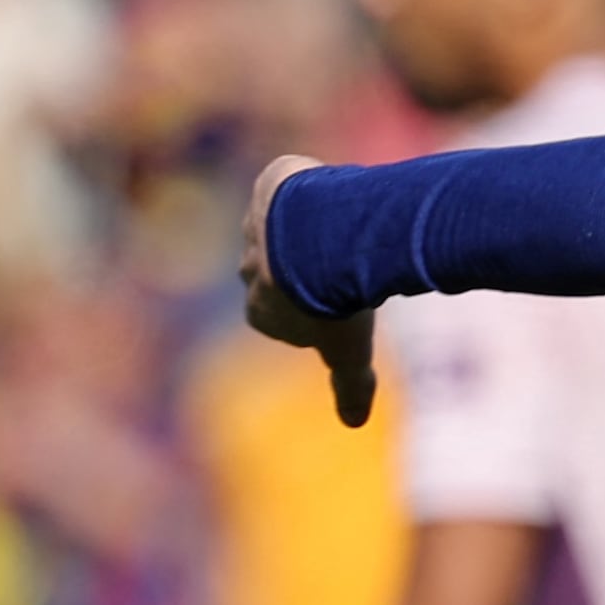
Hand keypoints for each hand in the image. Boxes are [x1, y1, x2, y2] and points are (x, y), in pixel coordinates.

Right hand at [239, 155, 378, 426]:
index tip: (338, 304)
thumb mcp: (348, 351)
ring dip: (309, 223)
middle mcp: (249, 268)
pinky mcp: (270, 185)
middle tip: (348, 265)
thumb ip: (350, 385)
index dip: (308, 309)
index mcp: (260, 309)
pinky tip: (337, 190)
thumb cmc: (334, 301)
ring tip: (349, 226)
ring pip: (282, 223)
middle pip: (277, 269)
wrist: (322, 242)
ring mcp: (256, 224)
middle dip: (305, 267)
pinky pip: (286, 182)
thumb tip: (355, 422)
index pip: (277, 313)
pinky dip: (306, 184)